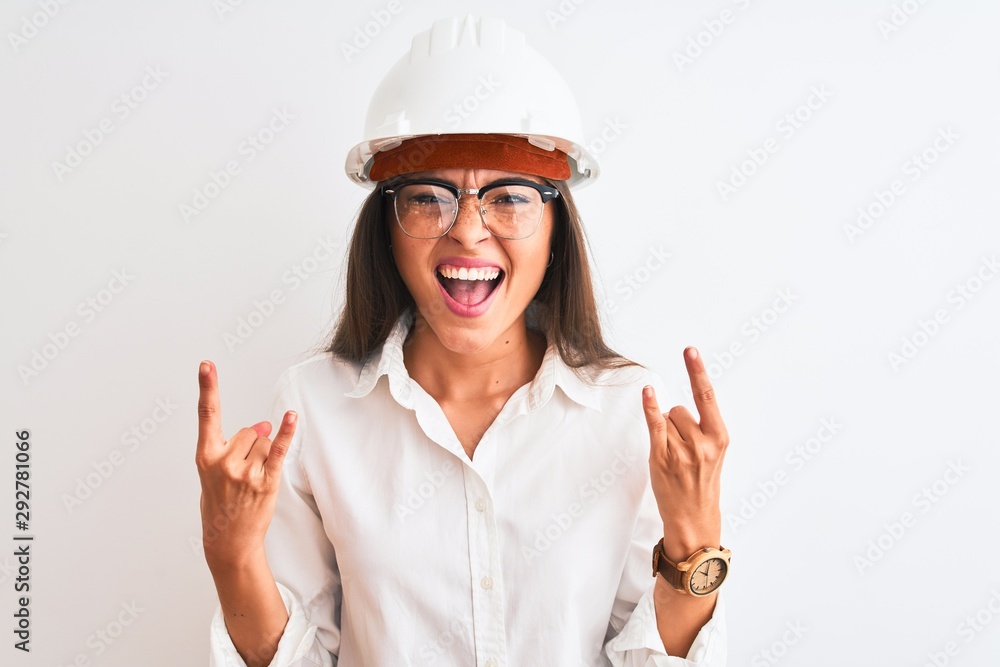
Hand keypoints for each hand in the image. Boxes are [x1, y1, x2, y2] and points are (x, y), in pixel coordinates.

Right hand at [195, 360, 296, 567]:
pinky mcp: (265, 481)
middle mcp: (223, 462)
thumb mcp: (216, 473)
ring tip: (250, 482)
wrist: (228, 541)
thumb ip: (234, 445)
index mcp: (205, 457)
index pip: (207, 416)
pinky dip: (287, 433)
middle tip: (241, 474)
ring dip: (262, 456)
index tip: (206, 365)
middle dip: (250, 445)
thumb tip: (263, 424)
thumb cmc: (220, 504)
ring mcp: (244, 472)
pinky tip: (292, 417)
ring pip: (263, 442)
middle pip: (248, 431)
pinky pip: (278, 450)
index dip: (207, 388)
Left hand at [642, 347, 728, 563]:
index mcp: (719, 438)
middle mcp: (702, 442)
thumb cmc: (702, 484)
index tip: (690, 350)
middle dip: (676, 422)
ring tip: (674, 457)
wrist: (694, 519)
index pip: (706, 397)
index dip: (697, 371)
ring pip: (665, 419)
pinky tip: (647, 392)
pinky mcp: (662, 457)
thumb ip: (701, 428)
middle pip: (679, 409)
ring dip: (665, 432)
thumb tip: (674, 407)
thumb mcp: (713, 453)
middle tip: (683, 450)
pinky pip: (654, 424)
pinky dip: (649, 406)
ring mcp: (681, 450)